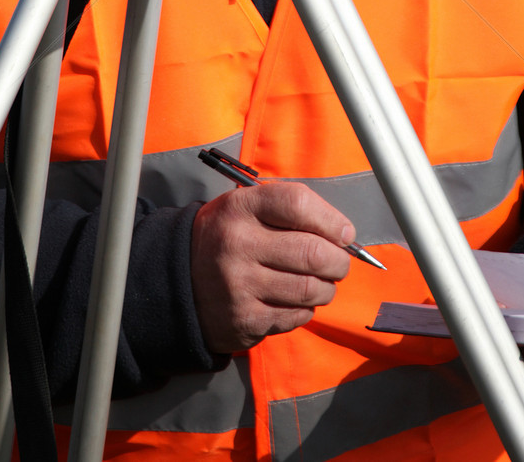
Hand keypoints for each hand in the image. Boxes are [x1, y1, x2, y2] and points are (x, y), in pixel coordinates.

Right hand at [191, 181, 353, 352]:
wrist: (179, 280)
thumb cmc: (227, 237)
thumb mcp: (246, 207)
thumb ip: (290, 211)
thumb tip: (343, 234)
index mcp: (240, 207)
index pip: (298, 203)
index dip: (331, 219)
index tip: (344, 233)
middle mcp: (238, 244)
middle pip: (313, 252)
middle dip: (339, 261)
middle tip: (339, 263)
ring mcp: (240, 285)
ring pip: (310, 289)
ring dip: (326, 288)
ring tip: (321, 283)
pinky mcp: (245, 320)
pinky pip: (296, 316)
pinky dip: (306, 308)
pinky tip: (295, 299)